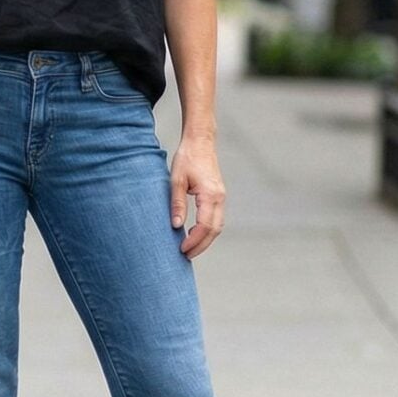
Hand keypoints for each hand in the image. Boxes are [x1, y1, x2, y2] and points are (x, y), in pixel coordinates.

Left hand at [169, 134, 224, 259]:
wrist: (200, 142)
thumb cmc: (187, 158)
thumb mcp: (176, 181)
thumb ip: (177, 204)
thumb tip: (176, 226)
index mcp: (210, 195)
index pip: (205, 226)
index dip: (194, 241)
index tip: (182, 249)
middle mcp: (219, 198)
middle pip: (214, 230)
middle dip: (201, 245)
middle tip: (186, 255)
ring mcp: (221, 197)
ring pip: (218, 226)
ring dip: (205, 240)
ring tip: (190, 248)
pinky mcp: (219, 196)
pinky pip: (217, 218)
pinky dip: (208, 230)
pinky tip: (195, 233)